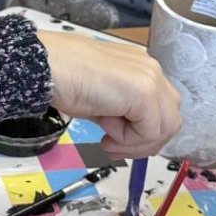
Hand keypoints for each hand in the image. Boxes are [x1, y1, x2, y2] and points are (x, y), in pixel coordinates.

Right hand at [37, 31, 180, 157]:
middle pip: (170, 119)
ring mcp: (151, 78)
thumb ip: (121, 113)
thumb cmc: (62, 78)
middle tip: (114, 149)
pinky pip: (150, 131)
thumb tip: (127, 136)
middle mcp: (150, 69)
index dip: (142, 134)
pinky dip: (129, 141)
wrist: (45, 66)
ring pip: (165, 128)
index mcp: (140, 68)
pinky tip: (105, 133)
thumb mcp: (100, 100)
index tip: (115, 144)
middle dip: (145, 142)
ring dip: (137, 143)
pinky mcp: (145, 92)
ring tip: (107, 141)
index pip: (161, 109)